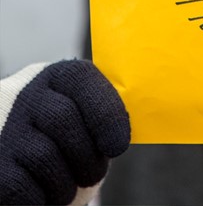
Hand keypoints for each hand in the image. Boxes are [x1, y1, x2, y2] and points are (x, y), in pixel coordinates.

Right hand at [0, 60, 129, 204]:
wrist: (29, 168)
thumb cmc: (69, 146)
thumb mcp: (88, 121)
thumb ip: (103, 115)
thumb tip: (121, 134)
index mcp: (57, 78)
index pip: (81, 79)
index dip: (105, 114)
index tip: (118, 147)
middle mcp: (23, 94)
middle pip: (62, 119)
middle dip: (86, 156)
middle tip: (91, 174)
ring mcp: (2, 127)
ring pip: (42, 155)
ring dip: (64, 182)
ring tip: (66, 186)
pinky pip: (20, 185)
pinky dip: (39, 198)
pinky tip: (41, 194)